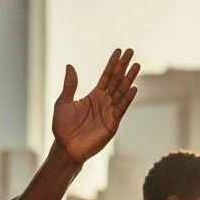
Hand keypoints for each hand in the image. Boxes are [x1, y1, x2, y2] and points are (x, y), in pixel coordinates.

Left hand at [52, 48, 138, 163]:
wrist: (66, 148)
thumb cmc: (63, 127)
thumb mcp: (63, 102)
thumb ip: (70, 85)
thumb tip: (70, 66)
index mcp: (94, 96)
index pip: (106, 76)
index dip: (112, 64)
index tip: (119, 51)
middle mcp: (104, 102)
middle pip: (116, 80)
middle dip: (123, 66)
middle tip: (131, 52)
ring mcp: (109, 112)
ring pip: (121, 92)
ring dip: (129, 79)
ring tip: (136, 65)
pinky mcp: (112, 124)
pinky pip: (121, 108)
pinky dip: (127, 98)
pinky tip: (133, 88)